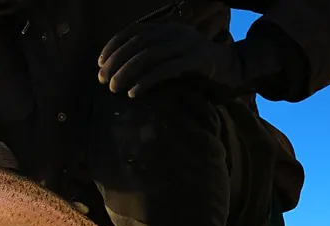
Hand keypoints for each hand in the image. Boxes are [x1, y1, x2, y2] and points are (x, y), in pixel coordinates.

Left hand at [98, 21, 261, 99]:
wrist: (230, 68)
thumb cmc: (192, 67)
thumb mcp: (167, 57)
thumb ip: (147, 58)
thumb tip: (115, 70)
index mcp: (165, 28)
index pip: (132, 32)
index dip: (113, 46)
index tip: (99, 64)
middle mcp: (174, 32)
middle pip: (137, 45)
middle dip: (116, 62)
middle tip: (102, 80)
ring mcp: (186, 44)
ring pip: (148, 56)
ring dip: (127, 73)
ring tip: (113, 88)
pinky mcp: (196, 60)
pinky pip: (166, 70)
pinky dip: (146, 81)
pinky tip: (134, 93)